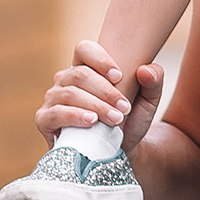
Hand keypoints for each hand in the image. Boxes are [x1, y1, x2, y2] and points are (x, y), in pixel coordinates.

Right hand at [35, 39, 164, 155]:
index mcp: (85, 67)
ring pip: (69, 93)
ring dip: (95, 105)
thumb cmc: (130, 120)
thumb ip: (154, 81)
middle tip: (124, 107)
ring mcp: (53, 99)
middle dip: (105, 91)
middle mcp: (65, 80)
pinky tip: (92, 122)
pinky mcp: (44, 120)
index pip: (84, 49)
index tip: (120, 75)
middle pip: (80, 74)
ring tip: (115, 118)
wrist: (119, 151)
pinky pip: (55, 113)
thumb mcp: (148, 101)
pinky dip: (75, 116)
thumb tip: (145, 69)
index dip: (100, 59)